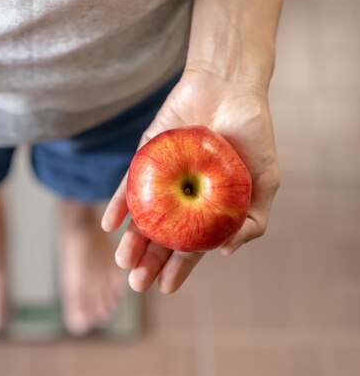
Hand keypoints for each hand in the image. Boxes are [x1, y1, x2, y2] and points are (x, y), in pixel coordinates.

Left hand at [102, 68, 280, 292]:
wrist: (229, 88)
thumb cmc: (252, 135)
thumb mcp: (265, 181)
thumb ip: (252, 219)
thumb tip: (223, 252)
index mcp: (208, 209)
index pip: (191, 246)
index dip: (179, 268)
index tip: (166, 288)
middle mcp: (181, 199)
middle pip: (162, 237)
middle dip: (149, 262)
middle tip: (136, 284)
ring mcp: (161, 180)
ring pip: (142, 217)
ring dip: (131, 240)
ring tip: (124, 261)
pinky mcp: (145, 159)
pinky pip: (129, 185)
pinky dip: (119, 204)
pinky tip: (110, 224)